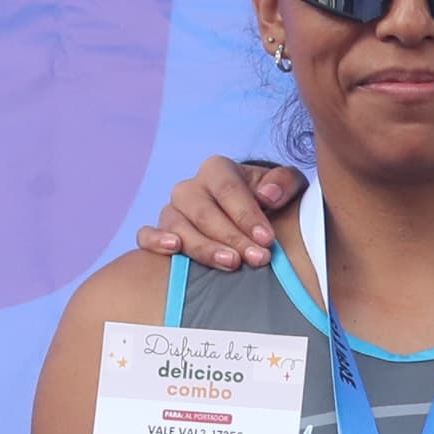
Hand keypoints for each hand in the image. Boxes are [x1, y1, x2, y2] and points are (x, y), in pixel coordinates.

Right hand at [132, 158, 301, 272]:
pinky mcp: (160, 232)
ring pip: (178, 226)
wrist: (251, 219)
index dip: (247, 214)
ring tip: (230, 263)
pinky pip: (146, 234)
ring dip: (204, 247)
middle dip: (232, 237)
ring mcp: (173, 211)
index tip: (268, 239)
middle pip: (204, 211)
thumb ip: (284, 182)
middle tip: (258, 259)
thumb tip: (268, 194)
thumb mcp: (286, 187)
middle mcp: (191, 188)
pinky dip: (155, 241)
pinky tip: (173, 249)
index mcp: (218, 170)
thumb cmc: (270, 202)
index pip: (227, 188)